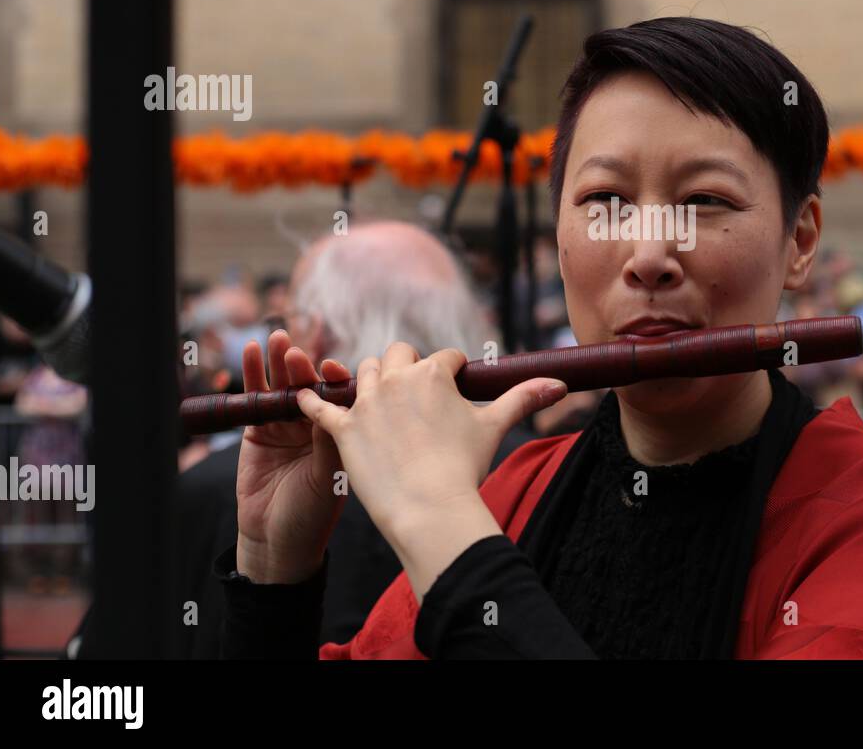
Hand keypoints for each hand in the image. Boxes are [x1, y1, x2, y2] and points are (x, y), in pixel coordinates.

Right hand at [235, 330, 351, 583]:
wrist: (279, 541)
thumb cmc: (313, 514)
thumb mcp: (329, 474)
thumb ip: (331, 441)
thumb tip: (337, 407)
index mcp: (342, 432)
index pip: (341, 396)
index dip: (337, 380)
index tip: (334, 367)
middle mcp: (316, 425)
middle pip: (311, 385)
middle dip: (304, 367)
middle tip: (299, 352)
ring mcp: (287, 426)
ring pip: (284, 386)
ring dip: (280, 363)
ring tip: (278, 340)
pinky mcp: (257, 431)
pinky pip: (257, 399)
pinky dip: (254, 376)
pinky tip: (254, 353)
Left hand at [296, 344, 566, 553]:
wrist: (430, 508)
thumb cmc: (464, 467)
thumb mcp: (494, 427)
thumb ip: (524, 398)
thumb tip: (560, 384)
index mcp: (433, 373)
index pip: (445, 357)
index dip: (452, 370)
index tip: (455, 385)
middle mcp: (396, 378)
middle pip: (398, 353)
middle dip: (407, 365)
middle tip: (414, 392)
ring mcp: (366, 403)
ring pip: (363, 372)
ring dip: (370, 379)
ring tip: (376, 397)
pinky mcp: (342, 429)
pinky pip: (318, 407)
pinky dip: (310, 400)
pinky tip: (302, 396)